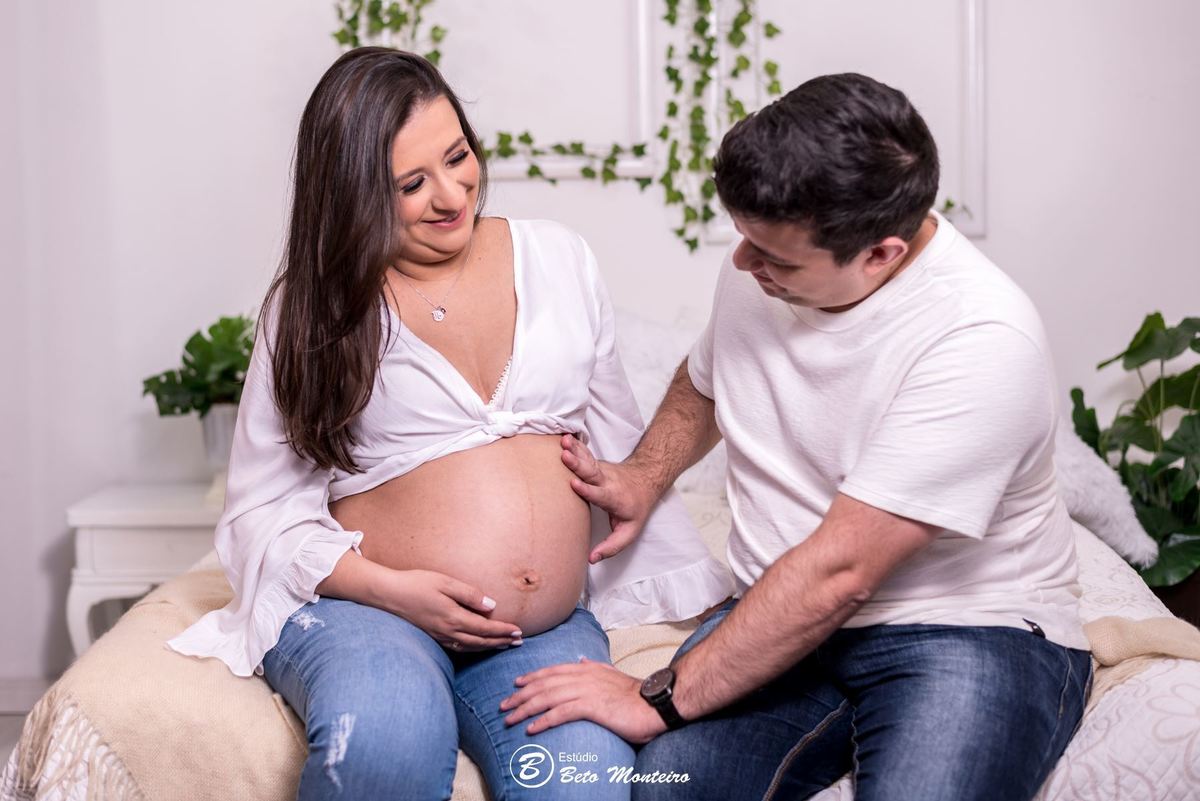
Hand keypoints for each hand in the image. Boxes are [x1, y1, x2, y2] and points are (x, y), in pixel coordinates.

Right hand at [374, 569, 522, 651]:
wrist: (388, 595)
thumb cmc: (416, 583)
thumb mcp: (445, 582)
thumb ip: (469, 594)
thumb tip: (491, 605)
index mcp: (453, 618)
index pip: (486, 628)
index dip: (504, 631)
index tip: (519, 631)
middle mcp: (448, 631)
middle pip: (481, 641)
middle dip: (501, 642)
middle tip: (518, 642)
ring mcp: (439, 636)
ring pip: (471, 647)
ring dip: (489, 647)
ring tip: (504, 645)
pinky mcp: (433, 636)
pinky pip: (458, 647)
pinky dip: (473, 648)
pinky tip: (478, 645)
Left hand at [500, 658, 667, 743]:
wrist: (654, 703)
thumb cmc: (635, 694)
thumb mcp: (613, 674)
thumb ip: (596, 667)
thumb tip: (582, 660)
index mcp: (586, 669)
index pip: (551, 671)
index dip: (531, 677)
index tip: (515, 684)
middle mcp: (582, 676)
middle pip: (543, 684)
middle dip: (520, 695)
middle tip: (503, 706)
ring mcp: (586, 691)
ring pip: (546, 698)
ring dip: (524, 709)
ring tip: (509, 719)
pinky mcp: (591, 707)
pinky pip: (560, 713)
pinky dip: (543, 720)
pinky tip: (531, 729)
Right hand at [561, 435, 655, 562]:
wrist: (646, 480)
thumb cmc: (635, 508)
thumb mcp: (630, 532)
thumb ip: (612, 546)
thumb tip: (591, 559)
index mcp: (613, 498)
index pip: (599, 494)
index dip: (587, 490)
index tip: (574, 484)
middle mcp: (606, 481)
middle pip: (591, 472)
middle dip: (577, 464)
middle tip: (565, 456)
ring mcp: (600, 470)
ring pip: (587, 459)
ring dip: (574, 450)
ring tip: (563, 442)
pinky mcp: (595, 463)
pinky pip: (584, 454)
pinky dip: (575, 445)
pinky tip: (564, 437)